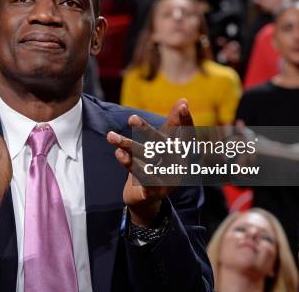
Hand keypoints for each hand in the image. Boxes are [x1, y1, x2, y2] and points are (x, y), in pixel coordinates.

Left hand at [107, 99, 193, 226]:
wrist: (147, 198)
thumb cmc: (158, 163)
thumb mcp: (165, 144)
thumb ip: (173, 123)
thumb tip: (184, 99)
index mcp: (183, 153)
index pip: (187, 134)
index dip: (185, 120)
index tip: (183, 104)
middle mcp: (179, 166)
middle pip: (162, 145)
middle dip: (146, 131)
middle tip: (131, 118)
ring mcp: (167, 181)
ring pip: (147, 159)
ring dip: (128, 146)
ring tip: (111, 136)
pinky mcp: (153, 192)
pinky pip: (141, 176)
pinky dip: (129, 163)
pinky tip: (118, 152)